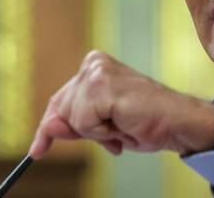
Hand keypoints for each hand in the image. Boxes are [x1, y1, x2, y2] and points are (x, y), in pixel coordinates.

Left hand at [28, 50, 213, 158]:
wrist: (176, 123)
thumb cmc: (145, 122)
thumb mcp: (102, 127)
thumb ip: (74, 125)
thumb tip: (47, 128)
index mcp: (94, 66)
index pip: (60, 100)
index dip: (49, 127)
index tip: (37, 150)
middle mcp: (93, 63)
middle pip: (61, 109)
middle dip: (82, 131)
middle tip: (114, 133)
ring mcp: (97, 72)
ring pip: (71, 117)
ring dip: (96, 132)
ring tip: (122, 126)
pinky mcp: (102, 86)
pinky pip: (83, 122)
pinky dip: (102, 132)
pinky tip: (123, 123)